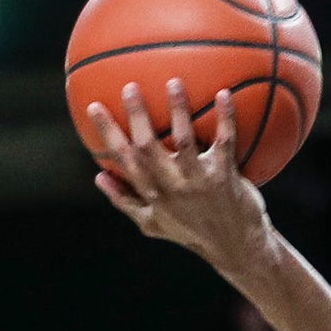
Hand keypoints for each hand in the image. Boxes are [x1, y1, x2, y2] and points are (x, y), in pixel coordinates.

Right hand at [89, 80, 274, 277]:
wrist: (238, 248)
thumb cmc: (193, 233)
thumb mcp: (153, 224)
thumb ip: (124, 201)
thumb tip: (97, 178)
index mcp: (152, 193)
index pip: (123, 158)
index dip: (107, 132)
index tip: (93, 106)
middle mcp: (171, 186)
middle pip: (147, 145)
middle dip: (136, 114)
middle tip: (130, 86)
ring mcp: (199, 181)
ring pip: (184, 139)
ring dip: (178, 109)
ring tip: (174, 82)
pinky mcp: (226, 177)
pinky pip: (226, 141)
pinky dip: (226, 116)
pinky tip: (224, 93)